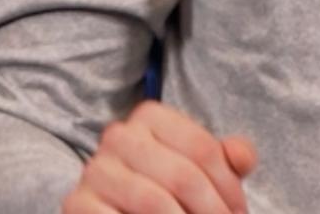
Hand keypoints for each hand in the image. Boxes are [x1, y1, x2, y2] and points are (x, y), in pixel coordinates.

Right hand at [61, 100, 259, 213]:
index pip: (203, 149)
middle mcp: (118, 135)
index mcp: (150, 116)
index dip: (228, 187)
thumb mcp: (201, 171)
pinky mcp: (77, 203)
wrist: (121, 211)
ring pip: (154, 201)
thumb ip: (228, 159)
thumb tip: (242, 158)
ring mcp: (95, 170)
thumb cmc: (168, 191)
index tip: (238, 213)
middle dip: (212, 212)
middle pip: (183, 176)